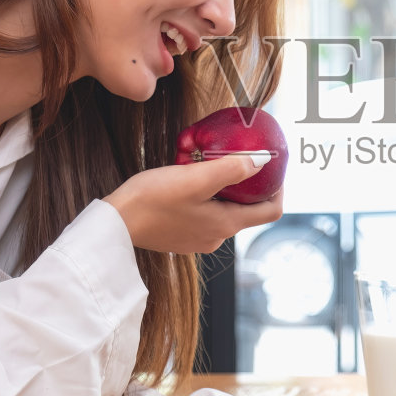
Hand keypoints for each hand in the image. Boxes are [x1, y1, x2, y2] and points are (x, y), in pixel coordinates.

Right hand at [104, 155, 281, 253]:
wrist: (116, 224)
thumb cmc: (153, 200)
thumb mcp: (196, 178)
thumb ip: (232, 169)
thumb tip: (263, 162)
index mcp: (226, 224)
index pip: (271, 211)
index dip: (279, 188)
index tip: (274, 166)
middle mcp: (217, 236)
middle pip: (249, 209)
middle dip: (250, 184)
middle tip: (241, 156)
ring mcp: (199, 238)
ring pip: (225, 209)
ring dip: (225, 187)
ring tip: (211, 163)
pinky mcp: (182, 235)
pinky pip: (205, 213)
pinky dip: (206, 195)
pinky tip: (190, 179)